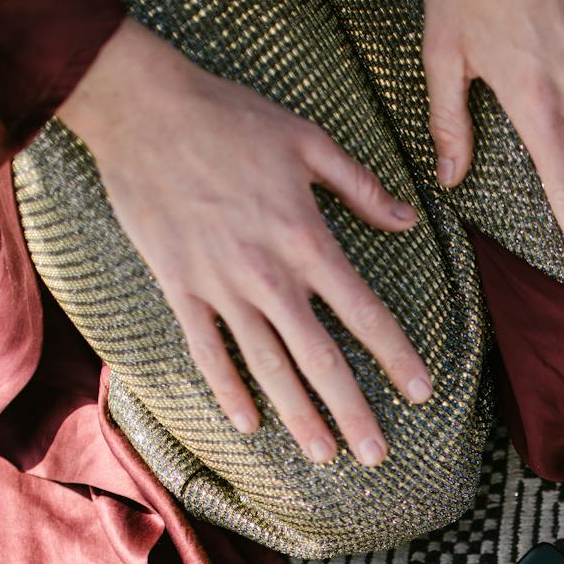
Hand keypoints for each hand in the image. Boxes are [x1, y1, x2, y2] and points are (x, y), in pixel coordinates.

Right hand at [59, 19, 427, 466]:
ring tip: (325, 455)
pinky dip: (227, 389)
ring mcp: (220, 285)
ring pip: (267, 365)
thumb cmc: (230, 117)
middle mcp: (267, 272)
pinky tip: (248, 426)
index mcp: (306, 238)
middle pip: (319, 356)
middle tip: (377, 455)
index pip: (363, 311)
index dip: (395, 355)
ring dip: (298, 414)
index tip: (422, 391)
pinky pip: (207, 350)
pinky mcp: (179, 286)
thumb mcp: (307, 138)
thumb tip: (406, 219)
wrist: (141, 108)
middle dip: (352, 409)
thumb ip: (360, 185)